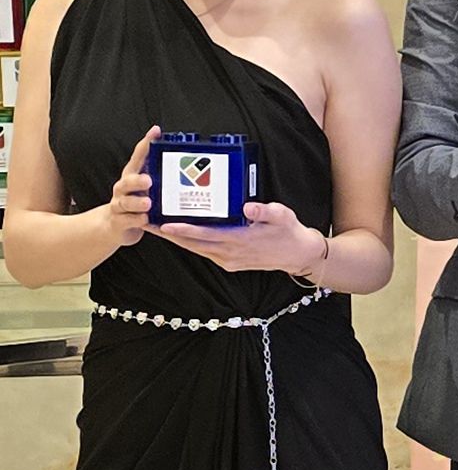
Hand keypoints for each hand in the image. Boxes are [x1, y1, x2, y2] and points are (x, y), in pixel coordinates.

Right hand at [104, 127, 158, 246]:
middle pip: (127, 181)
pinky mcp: (119, 222)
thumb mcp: (146, 188)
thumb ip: (159, 176)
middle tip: (149, 180)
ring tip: (148, 203)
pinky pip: (127, 220)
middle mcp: (123, 188)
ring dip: (137, 202)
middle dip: (137, 180)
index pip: (138, 157)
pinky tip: (145, 219)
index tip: (156, 131)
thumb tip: (187, 164)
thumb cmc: (136, 204)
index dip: (146, 144)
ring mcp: (119, 205)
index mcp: (132, 176)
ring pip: (125, 202)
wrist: (115, 226)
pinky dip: (136, 220)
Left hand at [151, 200, 331, 276]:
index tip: (165, 223)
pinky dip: (188, 243)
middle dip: (168, 234)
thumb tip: (247, 206)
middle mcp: (230, 253)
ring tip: (155, 227)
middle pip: (192, 244)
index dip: (184, 229)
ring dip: (175, 239)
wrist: (298, 255)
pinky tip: (178, 234)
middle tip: (146, 222)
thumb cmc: (289, 232)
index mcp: (241, 240)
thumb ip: (264, 211)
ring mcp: (228, 260)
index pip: (206, 235)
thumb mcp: (282, 216)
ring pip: (194, 249)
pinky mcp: (228, 263)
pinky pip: (203, 252)